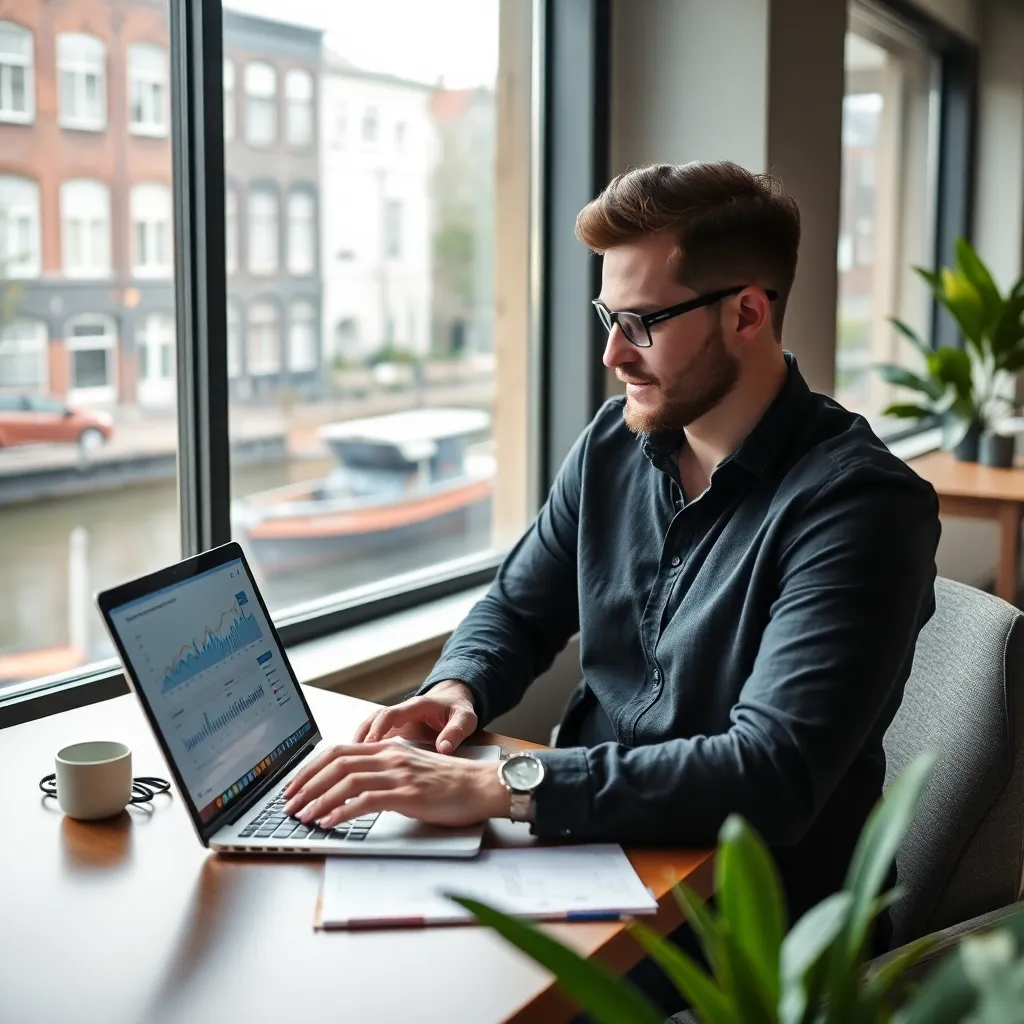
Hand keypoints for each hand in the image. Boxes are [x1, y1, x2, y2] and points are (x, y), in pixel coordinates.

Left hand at [281, 740, 507, 827]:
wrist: (480, 786)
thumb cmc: (448, 783)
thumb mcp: (410, 770)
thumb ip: (384, 773)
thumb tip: (353, 788)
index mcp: (388, 749)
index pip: (339, 751)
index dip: (311, 767)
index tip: (294, 785)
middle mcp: (390, 756)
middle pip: (336, 762)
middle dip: (306, 783)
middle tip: (289, 803)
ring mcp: (398, 774)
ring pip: (346, 780)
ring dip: (318, 799)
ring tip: (303, 815)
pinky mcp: (407, 795)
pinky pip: (365, 801)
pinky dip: (341, 812)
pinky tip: (329, 822)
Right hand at [353, 680, 477, 754]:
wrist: (454, 699)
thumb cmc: (458, 709)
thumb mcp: (464, 718)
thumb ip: (455, 731)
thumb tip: (444, 748)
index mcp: (416, 706)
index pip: (390, 715)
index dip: (378, 729)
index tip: (370, 744)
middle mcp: (401, 712)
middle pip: (371, 722)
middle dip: (359, 739)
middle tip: (347, 759)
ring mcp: (395, 721)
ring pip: (368, 729)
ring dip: (356, 745)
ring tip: (346, 765)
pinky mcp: (394, 730)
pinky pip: (373, 737)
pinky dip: (362, 749)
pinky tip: (355, 766)